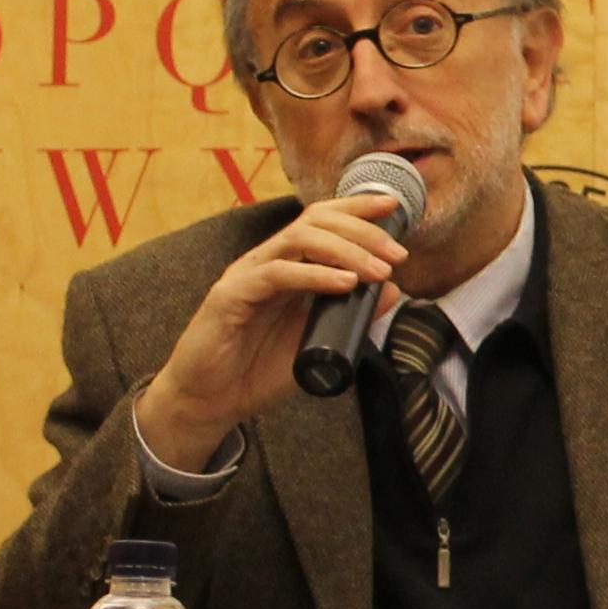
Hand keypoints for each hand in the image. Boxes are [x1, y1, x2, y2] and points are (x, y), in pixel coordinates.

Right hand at [136, 186, 409, 469]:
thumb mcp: (318, 340)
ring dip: (346, 250)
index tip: (393, 207)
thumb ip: (352, 316)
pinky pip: (277, 274)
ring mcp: (246, 275)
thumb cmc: (258, 370)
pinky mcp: (230, 296)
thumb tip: (392, 289)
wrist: (210, 401)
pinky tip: (344, 283)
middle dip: (362, 231)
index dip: (356, 208)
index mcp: (286, 266)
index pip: (321, 221)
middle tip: (397, 255)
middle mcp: (266, 262)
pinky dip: (314, 275)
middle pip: (315, 221)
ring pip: (298, 239)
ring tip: (378, 271)